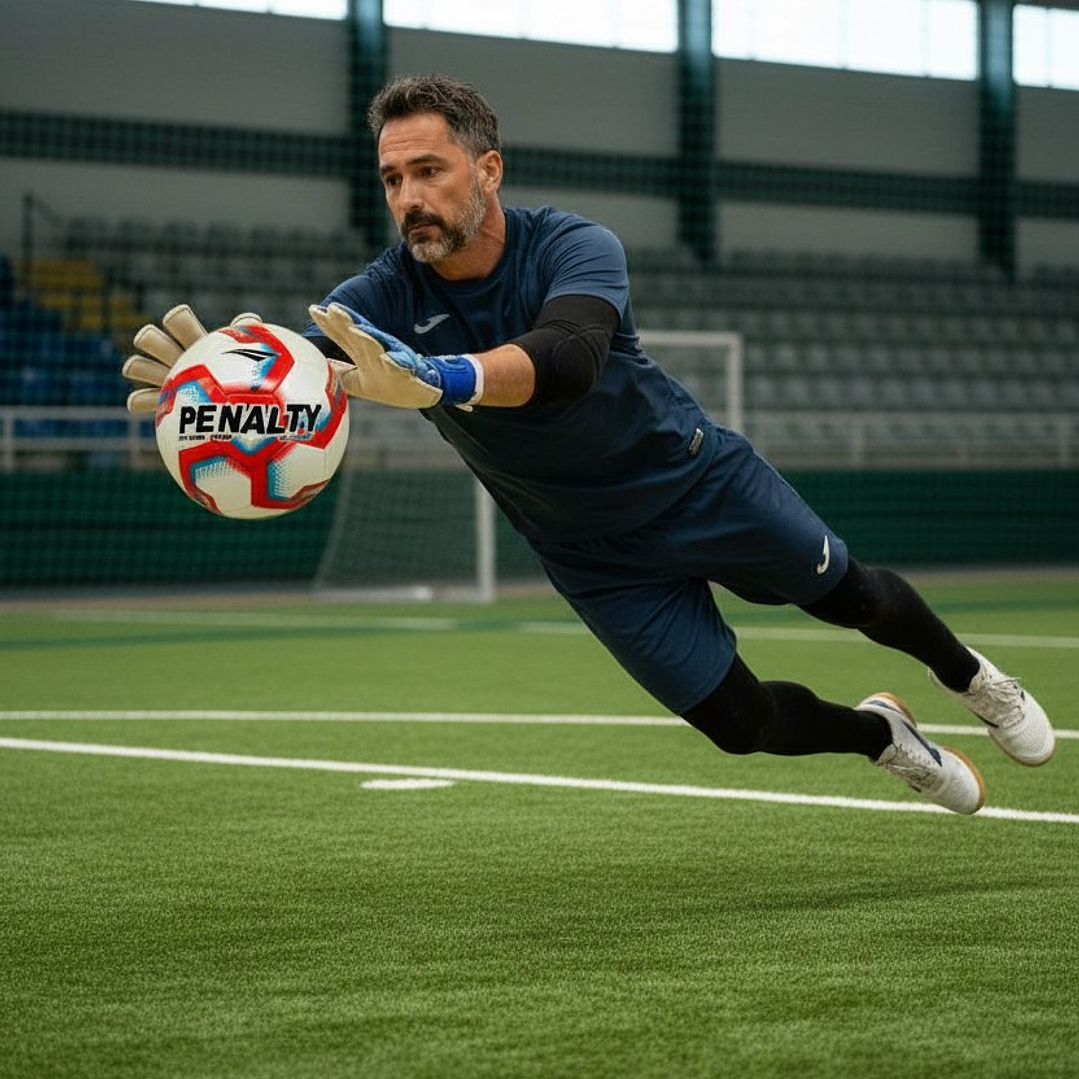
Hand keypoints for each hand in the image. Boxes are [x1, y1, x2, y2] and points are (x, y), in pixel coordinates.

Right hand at [121, 306, 261, 413]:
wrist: (232, 401)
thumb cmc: (241, 374)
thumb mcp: (248, 356)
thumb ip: (248, 340)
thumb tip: (253, 321)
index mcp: (193, 341)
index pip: (179, 321)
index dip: (178, 320)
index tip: (180, 321)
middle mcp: (174, 355)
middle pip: (151, 339)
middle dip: (151, 339)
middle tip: (159, 346)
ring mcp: (163, 377)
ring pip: (138, 366)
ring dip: (141, 367)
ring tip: (149, 373)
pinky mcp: (159, 400)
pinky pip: (140, 400)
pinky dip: (141, 402)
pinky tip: (149, 407)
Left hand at [308, 303, 482, 409]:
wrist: (427, 391)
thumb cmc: (392, 384)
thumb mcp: (361, 381)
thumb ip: (340, 371)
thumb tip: (319, 368)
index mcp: (365, 354)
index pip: (344, 336)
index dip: (329, 323)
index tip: (314, 310)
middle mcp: (378, 353)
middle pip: (358, 335)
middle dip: (346, 323)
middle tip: (331, 309)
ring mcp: (394, 361)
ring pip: (379, 348)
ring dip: (367, 337)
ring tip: (355, 329)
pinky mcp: (409, 372)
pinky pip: (402, 367)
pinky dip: (396, 362)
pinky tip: (389, 359)